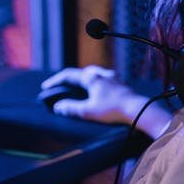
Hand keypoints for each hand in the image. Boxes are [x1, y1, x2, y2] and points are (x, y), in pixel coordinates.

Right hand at [41, 66, 173, 139]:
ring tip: (81, 89)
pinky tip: (100, 92)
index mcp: (92, 78)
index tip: (46, 87)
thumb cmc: (113, 110)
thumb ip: (71, 108)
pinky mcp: (122, 84)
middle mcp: (102, 74)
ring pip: (95, 74)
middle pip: (82, 72)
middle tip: (64, 86)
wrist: (137, 109)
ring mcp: (113, 78)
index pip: (69, 75)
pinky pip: (106, 80)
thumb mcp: (88, 111)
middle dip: (71, 79)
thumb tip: (58, 107)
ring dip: (86, 80)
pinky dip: (98, 84)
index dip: (55, 80)